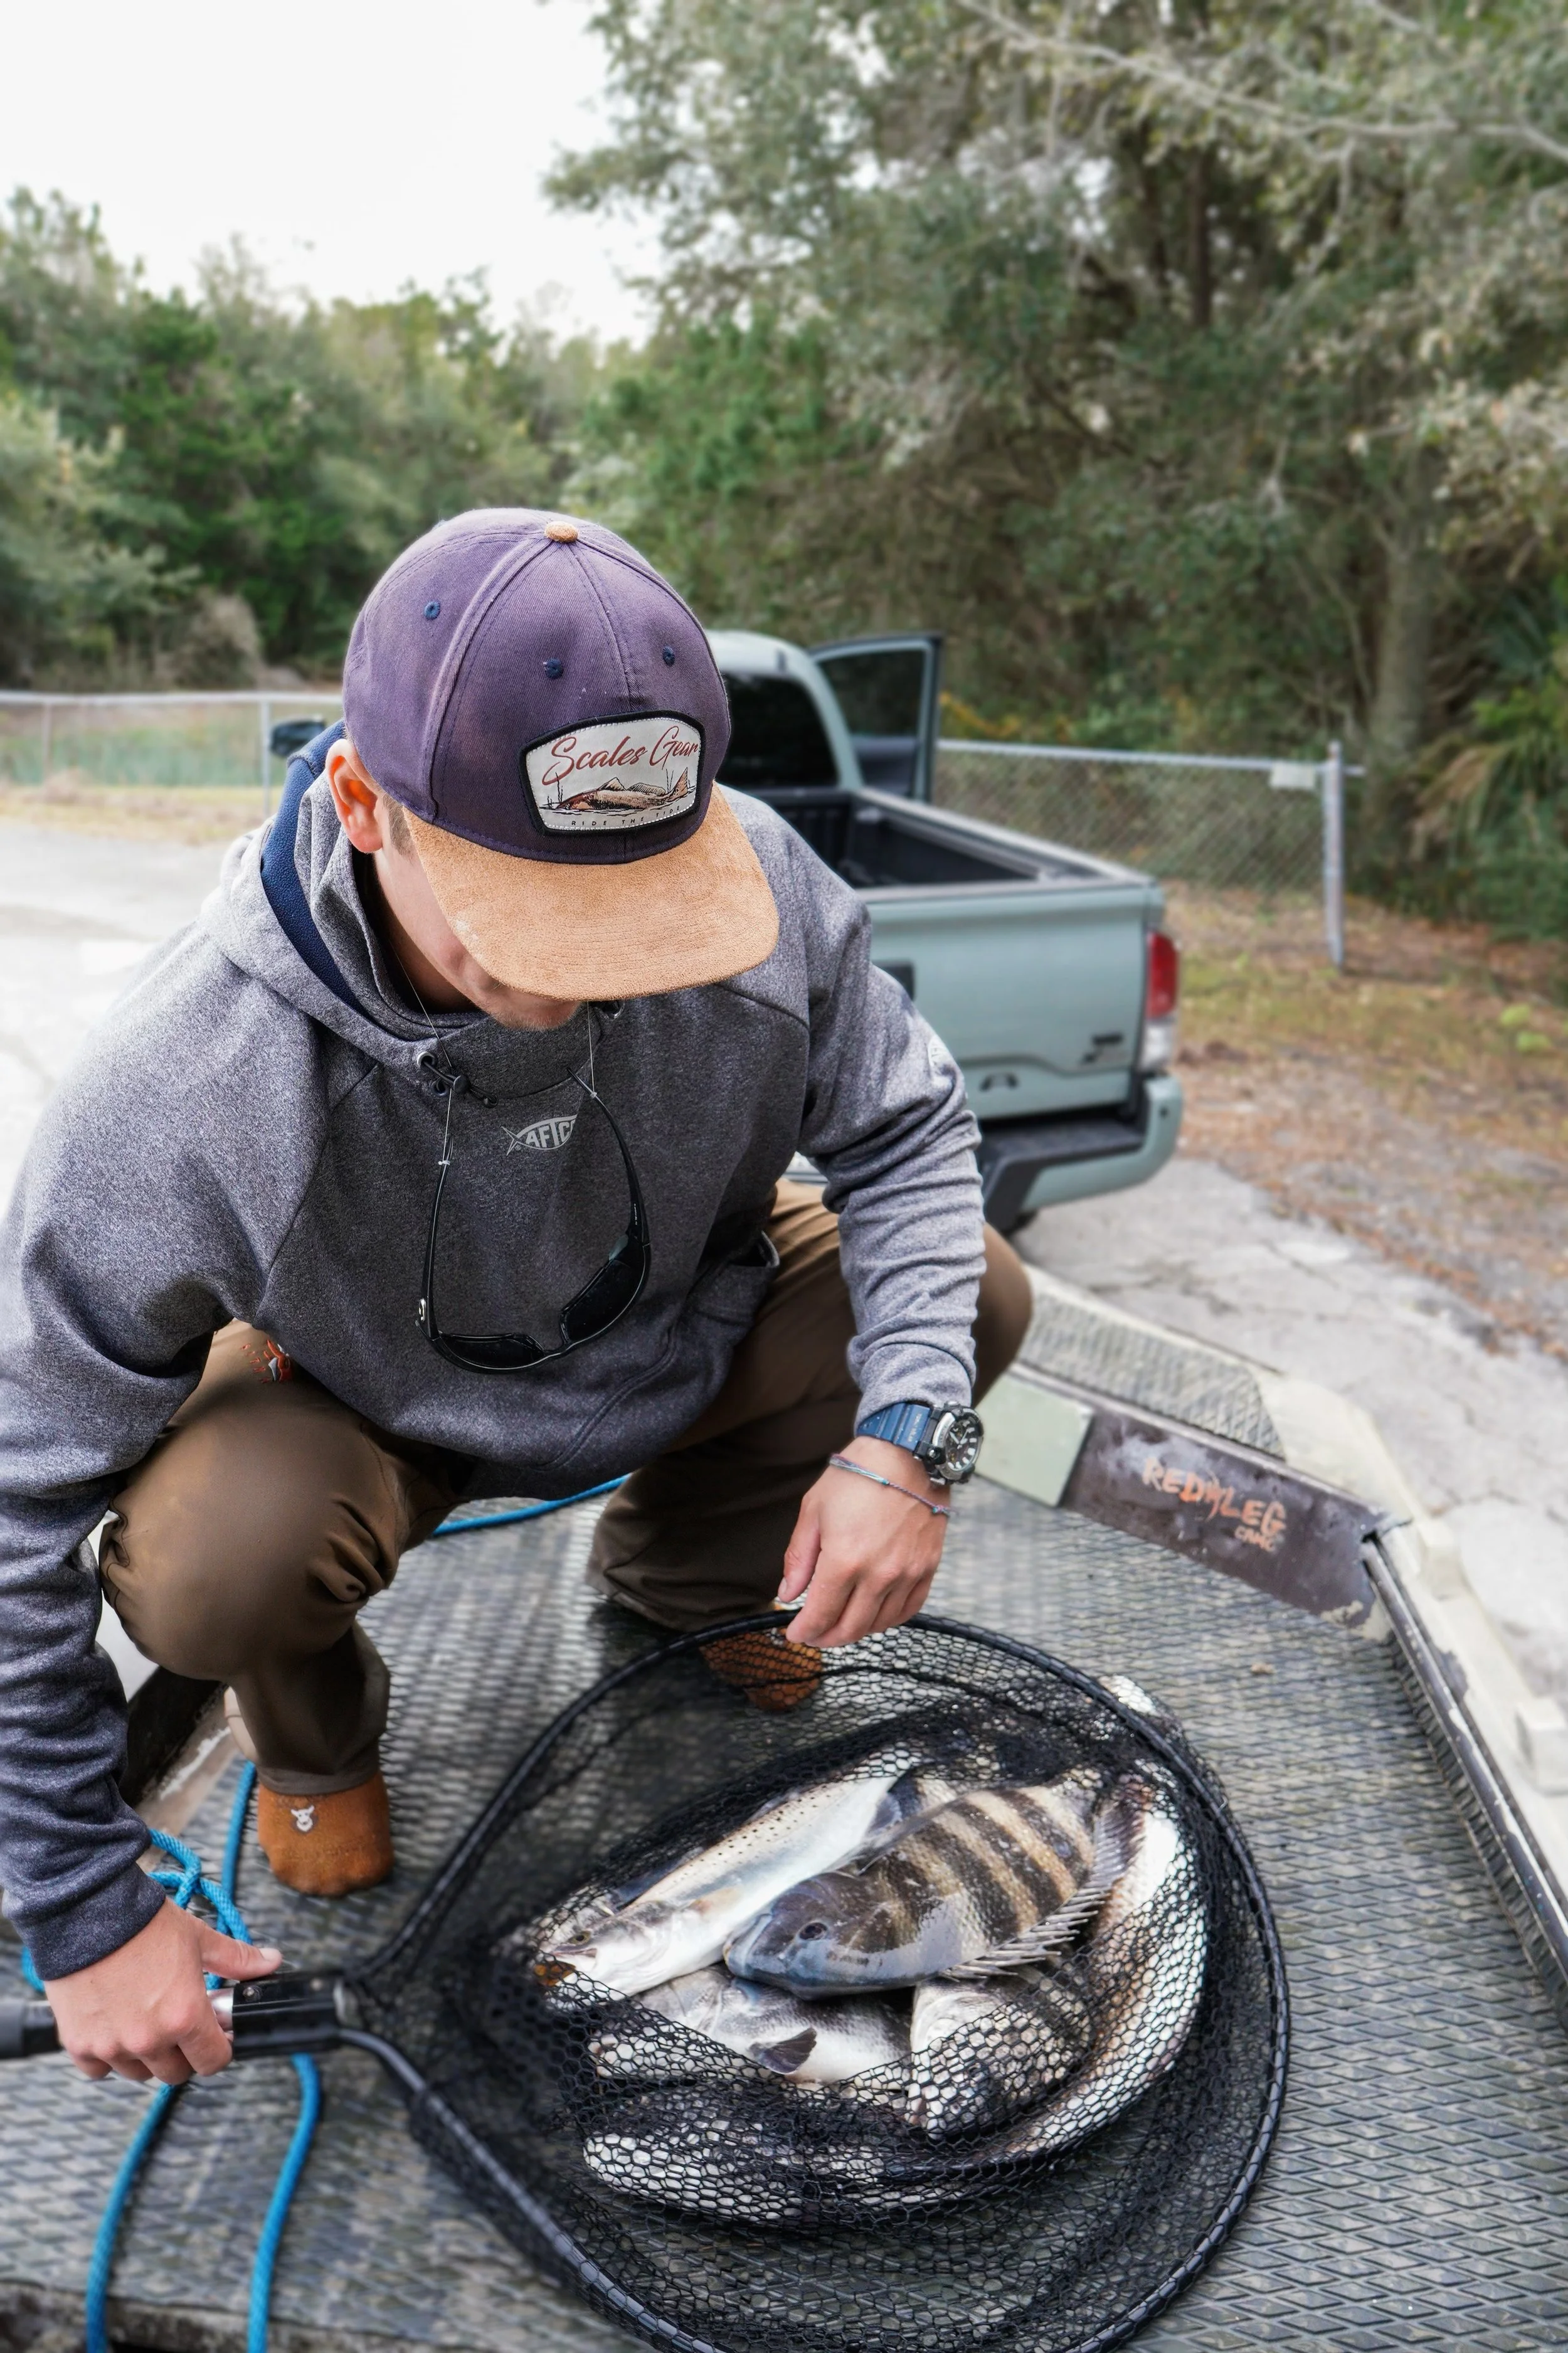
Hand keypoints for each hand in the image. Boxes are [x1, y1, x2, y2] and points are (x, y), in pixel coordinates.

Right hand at [45, 1898, 281, 2084]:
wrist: (88, 1912)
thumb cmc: (142, 1924)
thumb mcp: (198, 1937)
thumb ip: (236, 1958)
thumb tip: (269, 1962)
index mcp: (184, 2016)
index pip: (213, 2061)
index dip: (219, 2048)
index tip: (215, 2035)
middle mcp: (149, 2039)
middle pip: (176, 2073)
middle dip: (184, 2052)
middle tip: (179, 2024)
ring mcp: (112, 2046)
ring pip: (139, 2073)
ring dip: (146, 2055)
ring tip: (145, 2020)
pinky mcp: (79, 2044)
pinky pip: (99, 2070)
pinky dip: (107, 2056)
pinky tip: (114, 2027)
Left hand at [778, 1437, 947, 1647]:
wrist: (907, 1454)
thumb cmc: (857, 1476)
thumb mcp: (814, 1511)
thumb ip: (799, 1558)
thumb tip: (787, 1594)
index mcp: (844, 1561)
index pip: (820, 1615)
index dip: (804, 1631)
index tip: (794, 1633)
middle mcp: (878, 1575)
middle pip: (850, 1628)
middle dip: (826, 1637)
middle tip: (814, 1635)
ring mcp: (907, 1574)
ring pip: (879, 1624)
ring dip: (856, 1632)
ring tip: (841, 1625)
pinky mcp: (928, 1568)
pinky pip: (908, 1609)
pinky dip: (888, 1620)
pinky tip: (874, 1615)